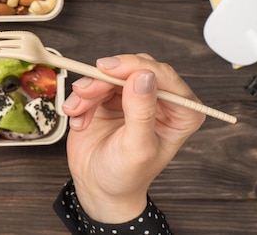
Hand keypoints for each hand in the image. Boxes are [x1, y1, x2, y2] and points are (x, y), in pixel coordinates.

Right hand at [61, 54, 204, 222]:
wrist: (98, 188)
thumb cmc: (126, 176)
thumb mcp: (137, 148)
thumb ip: (142, 112)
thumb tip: (143, 76)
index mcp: (180, 113)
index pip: (163, 76)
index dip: (134, 68)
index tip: (109, 69)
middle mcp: (158, 101)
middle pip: (133, 70)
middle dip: (105, 79)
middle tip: (85, 92)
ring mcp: (132, 97)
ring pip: (109, 76)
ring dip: (88, 92)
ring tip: (76, 112)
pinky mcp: (109, 98)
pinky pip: (92, 85)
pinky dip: (80, 101)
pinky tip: (78, 121)